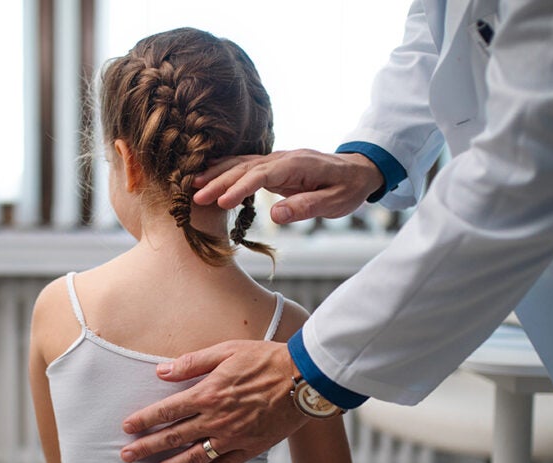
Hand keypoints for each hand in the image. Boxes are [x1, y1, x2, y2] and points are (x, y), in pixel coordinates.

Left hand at [119, 340, 308, 462]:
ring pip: (194, 457)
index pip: (167, 410)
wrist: (304, 377)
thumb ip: (192, 362)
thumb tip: (161, 371)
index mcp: (208, 392)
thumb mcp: (227, 350)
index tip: (127, 427)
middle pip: (174, 437)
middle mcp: (217, 418)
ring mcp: (233, 436)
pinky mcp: (250, 447)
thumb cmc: (265, 358)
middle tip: (126, 457)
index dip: (145, 420)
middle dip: (147, 448)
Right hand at [192, 150, 383, 223]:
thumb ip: (306, 207)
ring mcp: (278, 159)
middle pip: (245, 166)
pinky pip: (246, 165)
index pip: (261, 175)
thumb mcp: (334, 203)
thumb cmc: (348, 188)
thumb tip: (275, 215)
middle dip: (219, 180)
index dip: (240, 187)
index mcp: (297, 165)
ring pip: (242, 163)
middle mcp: (283, 158)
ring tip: (194, 185)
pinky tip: (209, 174)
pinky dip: (226, 169)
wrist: (358, 170)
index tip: (221, 202)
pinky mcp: (274, 166)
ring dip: (218, 173)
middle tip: (196, 196)